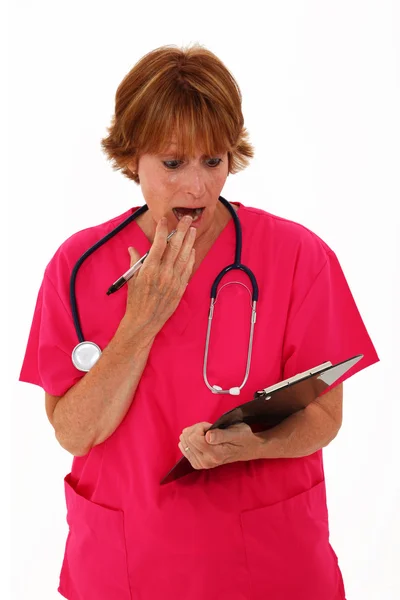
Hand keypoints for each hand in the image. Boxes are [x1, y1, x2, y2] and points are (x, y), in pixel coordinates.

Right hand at [124, 215, 195, 334]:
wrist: (144, 320)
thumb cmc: (136, 300)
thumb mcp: (132, 279)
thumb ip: (135, 261)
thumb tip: (133, 249)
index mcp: (149, 268)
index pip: (158, 244)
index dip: (162, 230)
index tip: (165, 220)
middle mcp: (163, 273)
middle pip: (175, 247)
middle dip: (182, 231)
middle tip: (187, 219)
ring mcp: (174, 280)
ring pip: (184, 256)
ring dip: (189, 242)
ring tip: (193, 230)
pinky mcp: (180, 287)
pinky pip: (187, 269)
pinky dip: (190, 258)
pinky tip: (192, 249)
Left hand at [178, 422, 262, 469]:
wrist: (248, 449)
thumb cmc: (243, 438)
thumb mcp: (237, 432)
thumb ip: (221, 435)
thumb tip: (207, 436)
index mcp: (215, 454)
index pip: (193, 437)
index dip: (200, 427)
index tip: (210, 426)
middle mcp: (206, 462)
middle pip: (187, 439)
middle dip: (196, 429)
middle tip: (208, 429)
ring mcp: (201, 464)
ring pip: (183, 443)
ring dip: (193, 434)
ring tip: (205, 434)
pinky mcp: (198, 464)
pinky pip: (184, 449)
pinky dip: (190, 441)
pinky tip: (199, 439)